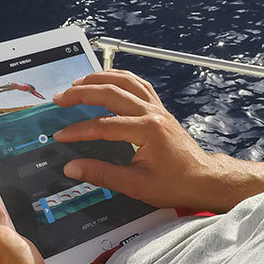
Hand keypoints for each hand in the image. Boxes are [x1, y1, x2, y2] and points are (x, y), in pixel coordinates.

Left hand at [0, 191, 71, 263]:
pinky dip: (47, 249)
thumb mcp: (3, 239)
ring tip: (50, 219)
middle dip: (22, 220)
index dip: (3, 206)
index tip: (19, 193)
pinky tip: (57, 239)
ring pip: (26, 244)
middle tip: (38, 204)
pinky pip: (39, 256)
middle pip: (9, 232)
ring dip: (37, 235)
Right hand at [52, 70, 257, 213]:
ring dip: (99, 78)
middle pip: (111, 93)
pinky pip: (138, 84)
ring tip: (77, 83)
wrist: (203, 179)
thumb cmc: (175, 184)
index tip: (60, 135)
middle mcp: (152, 112)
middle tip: (60, 99)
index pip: (103, 126)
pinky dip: (119, 77)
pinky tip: (106, 79)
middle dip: (82, 94)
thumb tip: (72, 167)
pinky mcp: (159, 108)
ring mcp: (157, 107)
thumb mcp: (136, 185)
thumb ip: (102, 174)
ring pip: (125, 81)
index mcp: (147, 131)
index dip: (79, 130)